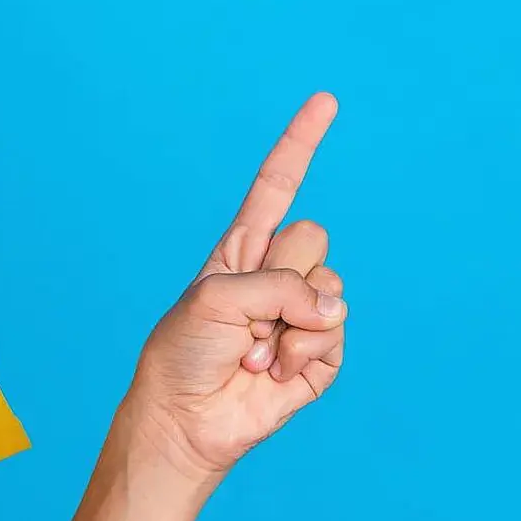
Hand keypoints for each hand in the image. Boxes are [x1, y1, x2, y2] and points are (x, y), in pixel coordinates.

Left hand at [120, 92, 349, 486]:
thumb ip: (279, 286)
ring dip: (291, 327)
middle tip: (249, 316)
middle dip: (284, 276)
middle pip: (314, 238)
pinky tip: (273, 374)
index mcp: (244, 249)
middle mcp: (276, 275)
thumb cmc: (184, 353)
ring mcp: (300, 314)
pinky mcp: (318, 356)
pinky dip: (304, 355)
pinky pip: (336, 335)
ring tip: (254, 352)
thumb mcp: (217, 296)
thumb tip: (332, 311)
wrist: (185, 419)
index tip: (325, 101)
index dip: (301, 143)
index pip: (277, 185)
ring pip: (332, 289)